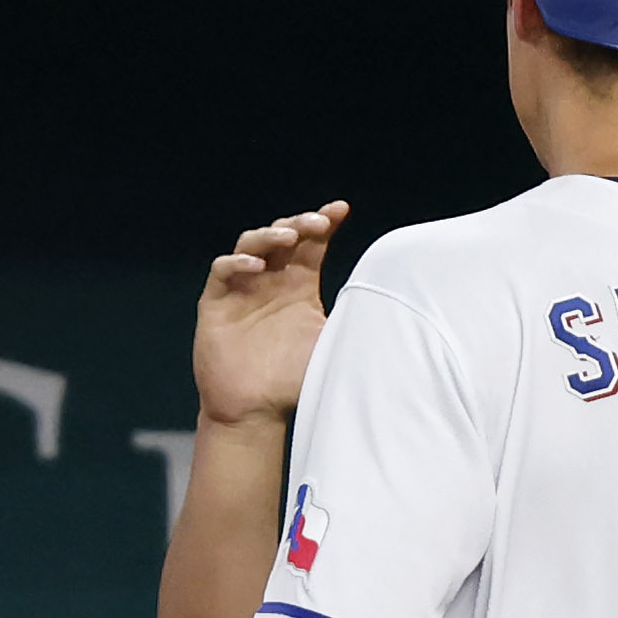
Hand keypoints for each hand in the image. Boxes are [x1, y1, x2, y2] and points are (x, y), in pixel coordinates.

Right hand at [194, 202, 349, 427]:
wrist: (256, 408)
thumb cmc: (295, 377)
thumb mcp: (332, 343)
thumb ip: (355, 320)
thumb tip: (402, 308)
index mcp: (300, 285)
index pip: (313, 244)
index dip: (325, 222)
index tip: (342, 209)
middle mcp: (271, 280)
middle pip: (283, 237)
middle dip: (300, 224)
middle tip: (319, 223)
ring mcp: (242, 287)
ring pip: (250, 244)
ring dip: (269, 235)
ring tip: (289, 237)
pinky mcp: (216, 302)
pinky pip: (222, 272)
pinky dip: (237, 263)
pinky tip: (256, 265)